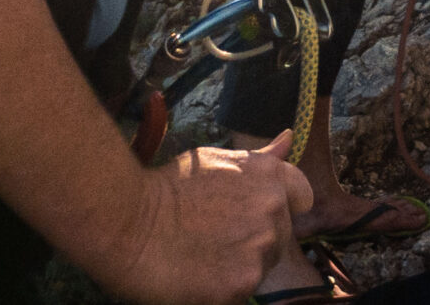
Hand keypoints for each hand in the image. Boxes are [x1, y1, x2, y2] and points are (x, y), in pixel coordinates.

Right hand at [102, 134, 310, 304]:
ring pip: (261, 267)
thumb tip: (289, 139)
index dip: (283, 208)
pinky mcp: (240, 285)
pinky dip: (221, 291)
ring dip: (239, 268)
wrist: (127, 221)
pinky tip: (196, 278)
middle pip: (280, 237)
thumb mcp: (217, 161)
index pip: (302, 196)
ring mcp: (258, 249)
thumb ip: (260, 161)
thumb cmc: (166, 189)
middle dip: (255, 240)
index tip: (257, 217)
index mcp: (270, 177)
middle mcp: (273, 211)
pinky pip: (240, 294)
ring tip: (201, 258)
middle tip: (214, 240)